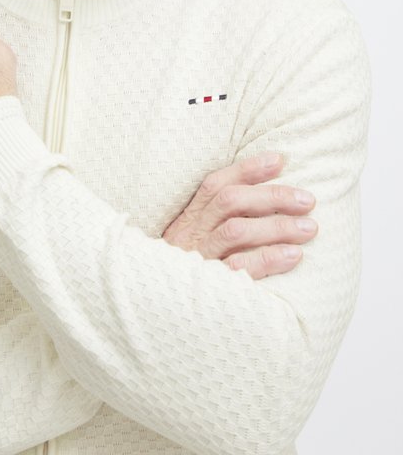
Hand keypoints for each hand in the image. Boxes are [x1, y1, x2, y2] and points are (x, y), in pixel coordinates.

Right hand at [162, 153, 316, 278]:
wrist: (159, 309)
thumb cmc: (190, 271)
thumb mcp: (196, 240)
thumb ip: (219, 220)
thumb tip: (267, 196)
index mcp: (188, 218)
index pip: (214, 184)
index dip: (246, 170)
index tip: (279, 160)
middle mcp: (190, 234)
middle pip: (230, 202)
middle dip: (272, 196)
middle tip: (307, 200)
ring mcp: (198, 259)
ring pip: (236, 231)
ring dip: (276, 226)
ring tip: (309, 227)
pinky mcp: (209, 287)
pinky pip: (239, 268)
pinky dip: (268, 258)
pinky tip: (294, 255)